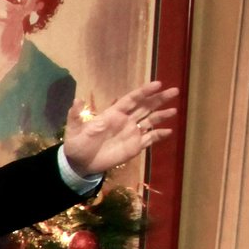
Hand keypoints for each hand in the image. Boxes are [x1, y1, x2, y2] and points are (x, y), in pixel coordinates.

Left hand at [62, 81, 180, 178]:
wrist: (80, 164)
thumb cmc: (77, 145)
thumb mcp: (73, 130)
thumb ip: (76, 115)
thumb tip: (76, 100)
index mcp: (113, 114)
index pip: (131, 99)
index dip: (144, 92)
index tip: (158, 84)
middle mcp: (125, 121)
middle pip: (145, 107)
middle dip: (159, 99)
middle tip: (174, 90)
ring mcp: (131, 133)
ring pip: (150, 121)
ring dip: (162, 115)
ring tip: (174, 110)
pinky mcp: (134, 146)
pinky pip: (149, 139)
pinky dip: (159, 135)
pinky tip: (169, 131)